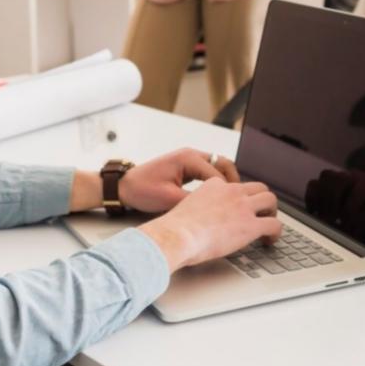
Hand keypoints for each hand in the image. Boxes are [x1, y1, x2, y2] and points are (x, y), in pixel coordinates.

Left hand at [119, 149, 240, 214]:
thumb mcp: (169, 199)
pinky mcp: (187, 167)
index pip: (218, 174)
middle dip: (234, 182)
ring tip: (232, 200)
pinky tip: (219, 198)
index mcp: (188, 158)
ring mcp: (189, 159)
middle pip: (224, 164)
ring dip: (226, 182)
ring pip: (219, 167)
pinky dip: (217, 182)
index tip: (236, 207)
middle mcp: (191, 155)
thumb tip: (214, 210)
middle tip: (240, 201)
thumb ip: (194, 202)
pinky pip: (209, 172)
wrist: (124, 186)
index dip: (228, 192)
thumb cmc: (142, 189)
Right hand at [138, 178, 281, 270]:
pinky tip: (271, 240)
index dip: (239, 198)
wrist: (178, 235)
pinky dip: (276, 232)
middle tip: (262, 212)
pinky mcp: (251, 225)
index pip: (234, 186)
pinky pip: (274, 224)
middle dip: (262, 200)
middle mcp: (231, 192)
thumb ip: (197, 210)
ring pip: (271, 200)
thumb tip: (197, 223)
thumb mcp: (186, 209)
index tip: (239, 208)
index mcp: (214, 186)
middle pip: (258, 187)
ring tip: (270, 224)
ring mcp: (243, 207)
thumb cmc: (175, 229)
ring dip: (272, 212)